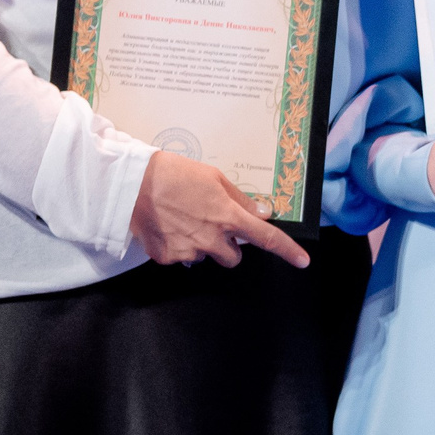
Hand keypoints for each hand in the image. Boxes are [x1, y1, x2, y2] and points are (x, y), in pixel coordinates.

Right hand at [129, 150, 310, 269]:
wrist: (131, 183)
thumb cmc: (174, 174)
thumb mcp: (214, 178)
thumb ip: (240, 199)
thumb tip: (263, 212)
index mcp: (227, 217)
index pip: (265, 238)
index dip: (287, 250)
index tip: (303, 261)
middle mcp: (211, 239)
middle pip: (234, 257)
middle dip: (229, 245)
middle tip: (213, 224)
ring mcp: (188, 251)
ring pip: (206, 257)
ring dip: (202, 244)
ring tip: (184, 220)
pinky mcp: (166, 257)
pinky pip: (181, 258)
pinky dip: (178, 246)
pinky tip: (169, 226)